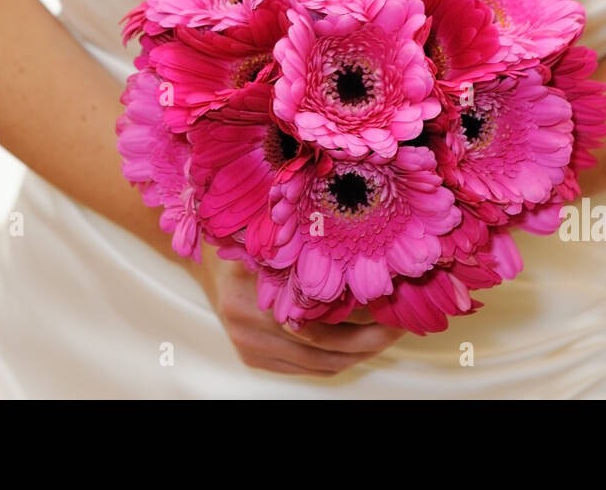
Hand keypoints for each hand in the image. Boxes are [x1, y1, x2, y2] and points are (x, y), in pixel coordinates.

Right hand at [193, 253, 406, 376]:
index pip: (321, 326)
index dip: (363, 322)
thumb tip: (369, 261)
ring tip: (386, 333)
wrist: (205, 258)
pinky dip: (336, 357)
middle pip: (325, 351)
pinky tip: (357, 340)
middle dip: (370, 342)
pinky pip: (307, 368)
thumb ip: (305, 252)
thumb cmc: (245, 240)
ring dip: (358, 353)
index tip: (393, 307)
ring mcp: (250, 348)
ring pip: (320, 365)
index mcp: (253, 299)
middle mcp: (250, 330)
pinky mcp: (253, 359)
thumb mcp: (272, 237)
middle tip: (400, 325)